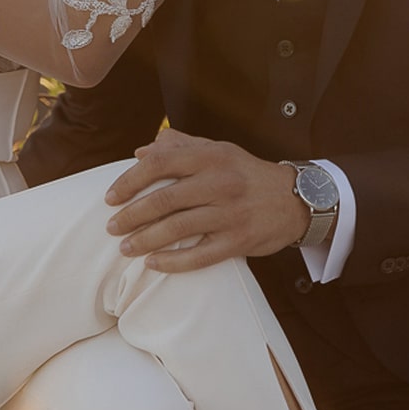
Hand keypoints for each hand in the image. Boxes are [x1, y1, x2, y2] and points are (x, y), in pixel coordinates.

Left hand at [104, 127, 311, 272]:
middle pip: (164, 200)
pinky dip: (172, 261)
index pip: (160, 163)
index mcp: (211, 157)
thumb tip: (142, 151)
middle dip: (131, 215)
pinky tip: (153, 263)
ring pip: (177, 229)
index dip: (130, 181)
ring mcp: (230, 213)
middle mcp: (220, 182)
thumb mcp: (220, 150)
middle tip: (111, 227)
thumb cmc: (248, 173)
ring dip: (145, 240)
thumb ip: (182, 146)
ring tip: (125, 248)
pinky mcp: (238, 241)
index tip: (110, 197)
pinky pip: (199, 256)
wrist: (297, 199)